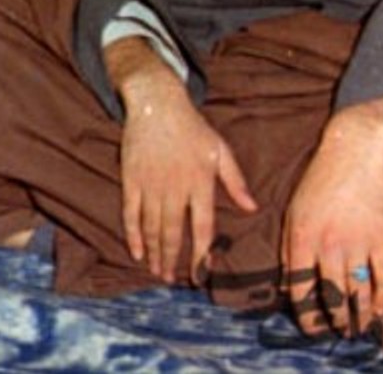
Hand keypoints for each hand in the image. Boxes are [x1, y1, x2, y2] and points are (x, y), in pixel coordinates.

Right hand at [108, 38, 256, 283]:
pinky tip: (136, 251)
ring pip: (152, 226)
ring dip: (155, 252)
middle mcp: (175, 188)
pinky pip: (131, 212)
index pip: (201, 228)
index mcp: (200, 184)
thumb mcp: (221, 151)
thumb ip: (235, 181)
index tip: (199, 273)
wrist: (156, 103)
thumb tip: (252, 208)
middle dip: (172, 259)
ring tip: (156, 271)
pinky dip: (133, 233)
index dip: (200, 254)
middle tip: (170, 280)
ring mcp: (150, 184)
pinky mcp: (131, 178)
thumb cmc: (192, 127)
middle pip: (172, 233)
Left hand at [281, 94, 382, 338]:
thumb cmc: (318, 182)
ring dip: (359, 314)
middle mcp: (328, 245)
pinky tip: (380, 310)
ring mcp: (357, 243)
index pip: (299, 286)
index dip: (305, 312)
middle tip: (338, 333)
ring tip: (358, 329)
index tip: (310, 327)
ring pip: (357, 290)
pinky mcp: (381, 239)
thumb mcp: (293, 211)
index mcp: (301, 237)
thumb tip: (288, 282)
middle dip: (334, 319)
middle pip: (330, 293)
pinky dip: (382, 297)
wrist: (353, 154)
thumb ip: (290, 248)